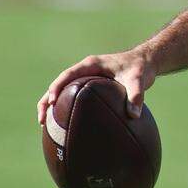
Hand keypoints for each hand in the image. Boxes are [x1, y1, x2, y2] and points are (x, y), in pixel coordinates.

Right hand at [37, 49, 156, 123]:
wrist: (146, 62)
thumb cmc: (140, 68)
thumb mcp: (139, 79)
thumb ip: (137, 95)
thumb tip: (133, 115)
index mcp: (91, 65)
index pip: (68, 75)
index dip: (57, 87)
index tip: (50, 101)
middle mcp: (85, 70)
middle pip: (59, 85)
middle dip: (46, 101)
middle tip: (42, 120)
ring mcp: (86, 78)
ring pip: (62, 91)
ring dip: (52, 105)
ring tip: (45, 125)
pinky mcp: (90, 86)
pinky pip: (72, 96)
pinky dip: (64, 107)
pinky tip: (62, 124)